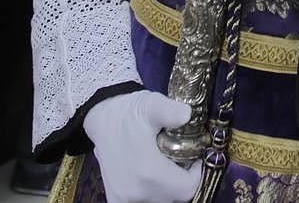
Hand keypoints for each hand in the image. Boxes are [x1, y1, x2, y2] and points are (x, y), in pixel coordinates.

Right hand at [83, 91, 200, 202]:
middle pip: (174, 197)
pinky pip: (144, 202)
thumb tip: (186, 114)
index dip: (195, 175)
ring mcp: (123, 199)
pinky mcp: (115, 200)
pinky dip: (152, 193)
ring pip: (160, 201)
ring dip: (166, 189)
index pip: (187, 189)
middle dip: (181, 181)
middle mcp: (135, 192)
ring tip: (163, 167)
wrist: (103, 119)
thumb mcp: (151, 105)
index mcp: (148, 172)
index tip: (193, 160)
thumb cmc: (130, 112)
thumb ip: (169, 111)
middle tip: (178, 161)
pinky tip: (150, 177)